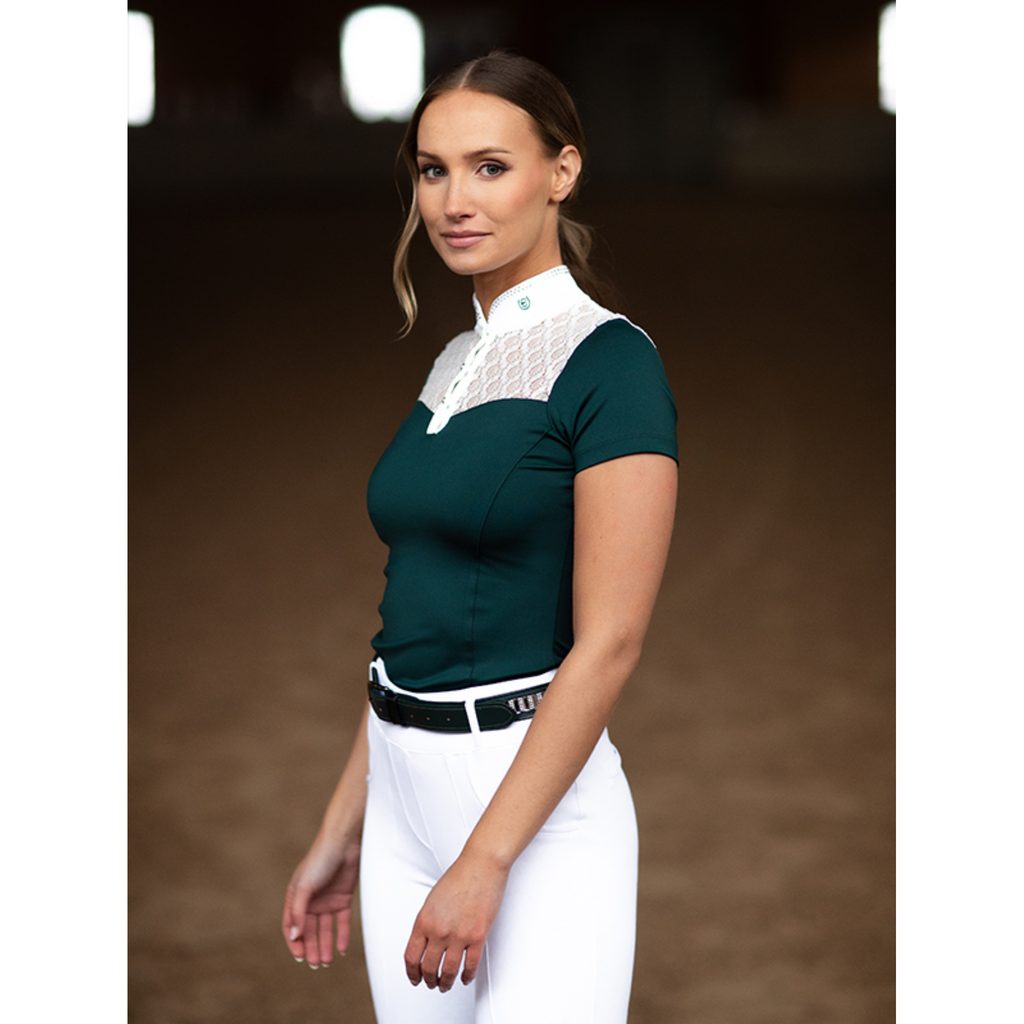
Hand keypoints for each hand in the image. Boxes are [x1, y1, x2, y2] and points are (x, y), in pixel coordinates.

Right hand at [282, 833, 361, 968]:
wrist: (344, 842)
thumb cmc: (320, 860)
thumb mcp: (305, 886)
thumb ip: (299, 911)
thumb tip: (295, 936)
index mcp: (296, 897)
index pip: (292, 925)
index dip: (294, 942)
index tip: (299, 957)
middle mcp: (311, 901)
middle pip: (309, 930)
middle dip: (311, 948)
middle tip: (316, 964)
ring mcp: (327, 901)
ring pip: (325, 929)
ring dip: (325, 945)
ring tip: (327, 961)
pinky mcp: (343, 899)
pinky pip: (341, 922)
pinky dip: (342, 935)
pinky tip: (342, 949)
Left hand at [404, 849, 509, 991]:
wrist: (481, 864)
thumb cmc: (459, 876)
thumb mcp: (432, 899)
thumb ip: (428, 921)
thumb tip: (426, 943)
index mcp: (423, 920)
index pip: (411, 957)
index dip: (412, 973)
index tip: (414, 979)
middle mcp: (438, 930)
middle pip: (428, 968)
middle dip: (429, 980)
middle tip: (432, 984)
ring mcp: (458, 935)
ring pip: (448, 972)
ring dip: (446, 983)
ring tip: (446, 985)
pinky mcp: (478, 936)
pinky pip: (470, 965)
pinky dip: (466, 976)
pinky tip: (465, 978)